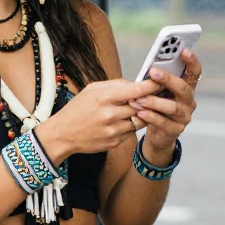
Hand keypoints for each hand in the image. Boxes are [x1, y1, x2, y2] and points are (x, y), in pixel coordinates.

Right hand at [35, 78, 161, 161]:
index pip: (136, 90)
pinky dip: (131, 125)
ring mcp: (113, 130)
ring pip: (139, 120)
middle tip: (153, 96)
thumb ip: (115, 85)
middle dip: (148, 100)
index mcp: (104, 97)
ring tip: (135, 109)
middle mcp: (110, 114)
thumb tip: (135, 83)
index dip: (151, 86)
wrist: (63, 134)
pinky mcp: (115, 142)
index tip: (161, 82)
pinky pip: (132, 131)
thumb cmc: (77, 109)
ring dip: (140, 114)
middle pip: (142, 106)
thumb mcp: (92, 89)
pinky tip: (122, 121)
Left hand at [129, 49, 201, 151]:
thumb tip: (149, 68)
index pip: (194, 72)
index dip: (191, 61)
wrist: (158, 134)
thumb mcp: (158, 92)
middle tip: (153, 72)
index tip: (183, 50)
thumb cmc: (156, 107)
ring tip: (139, 99)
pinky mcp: (176, 130)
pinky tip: (140, 112)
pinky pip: (164, 122)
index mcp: (186, 88)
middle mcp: (188, 101)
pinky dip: (151, 116)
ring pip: (172, 107)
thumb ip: (157, 81)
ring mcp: (184, 116)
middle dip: (168, 79)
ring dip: (154, 101)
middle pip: (183, 87)